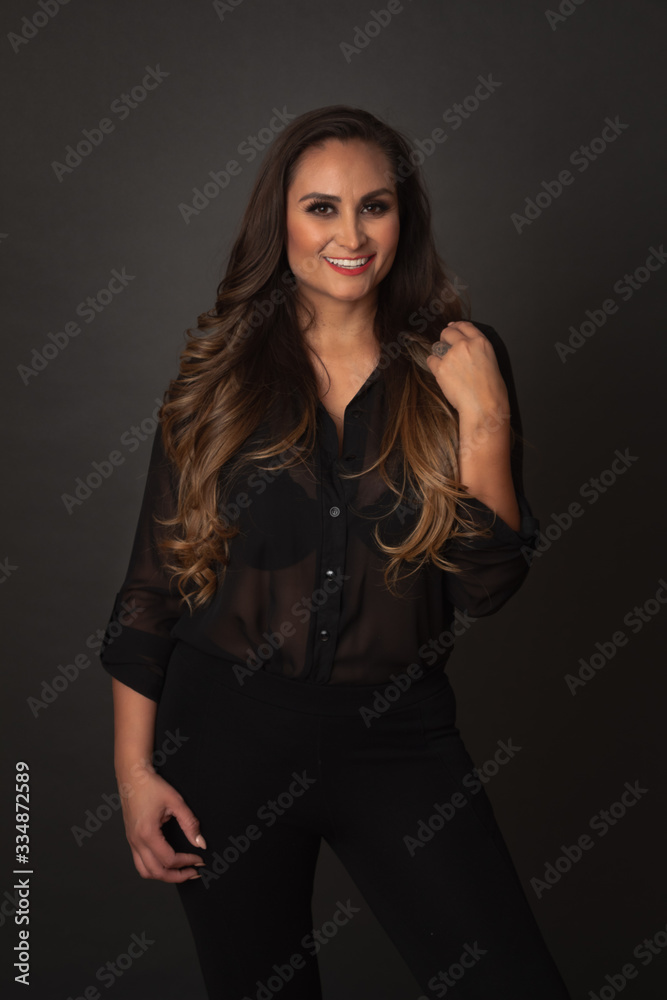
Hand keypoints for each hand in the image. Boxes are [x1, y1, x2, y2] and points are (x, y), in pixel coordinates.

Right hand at [118, 767, 205, 882]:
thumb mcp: (176, 802)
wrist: (132, 777)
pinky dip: (154, 868)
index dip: (187, 862)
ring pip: (145, 872)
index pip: (169, 859)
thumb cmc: (152, 786)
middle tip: (193, 872)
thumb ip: (190, 823)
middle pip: (156, 872)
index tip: (199, 858)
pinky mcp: (131, 839)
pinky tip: (167, 862)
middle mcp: (136, 841)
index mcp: (147, 833)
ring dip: (164, 875)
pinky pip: (140, 863)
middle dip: (177, 876)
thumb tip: (200, 843)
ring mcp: (131, 842)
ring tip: (181, 871)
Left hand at [425, 321, 508, 421]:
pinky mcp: (441, 368)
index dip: (456, 326)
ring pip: (437, 346)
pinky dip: (434, 366)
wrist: (484, 407)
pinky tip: (442, 374)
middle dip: (445, 338)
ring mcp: (451, 356)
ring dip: (439, 354)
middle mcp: (465, 345)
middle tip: (446, 349)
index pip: (465, 326)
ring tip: (447, 367)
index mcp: (481, 343)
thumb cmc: (492, 391)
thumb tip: (467, 349)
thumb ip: (478, 351)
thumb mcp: (492, 362)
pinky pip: (431, 361)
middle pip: (447, 332)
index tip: (452, 328)